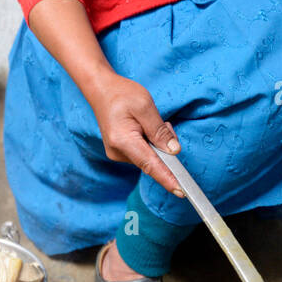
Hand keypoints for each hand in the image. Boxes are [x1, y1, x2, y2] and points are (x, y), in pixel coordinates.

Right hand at [86, 71, 183, 194]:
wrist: (100, 90)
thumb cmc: (121, 94)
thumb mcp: (145, 105)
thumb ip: (160, 131)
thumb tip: (174, 151)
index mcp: (123, 140)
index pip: (150, 165)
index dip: (167, 178)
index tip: (181, 192)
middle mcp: (118, 152)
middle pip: (152, 161)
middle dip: (165, 148)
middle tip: (164, 123)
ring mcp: (117, 154)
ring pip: (149, 157)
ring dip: (157, 144)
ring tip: (150, 121)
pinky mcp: (120, 152)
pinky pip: (143, 154)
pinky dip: (150, 144)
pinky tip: (144, 127)